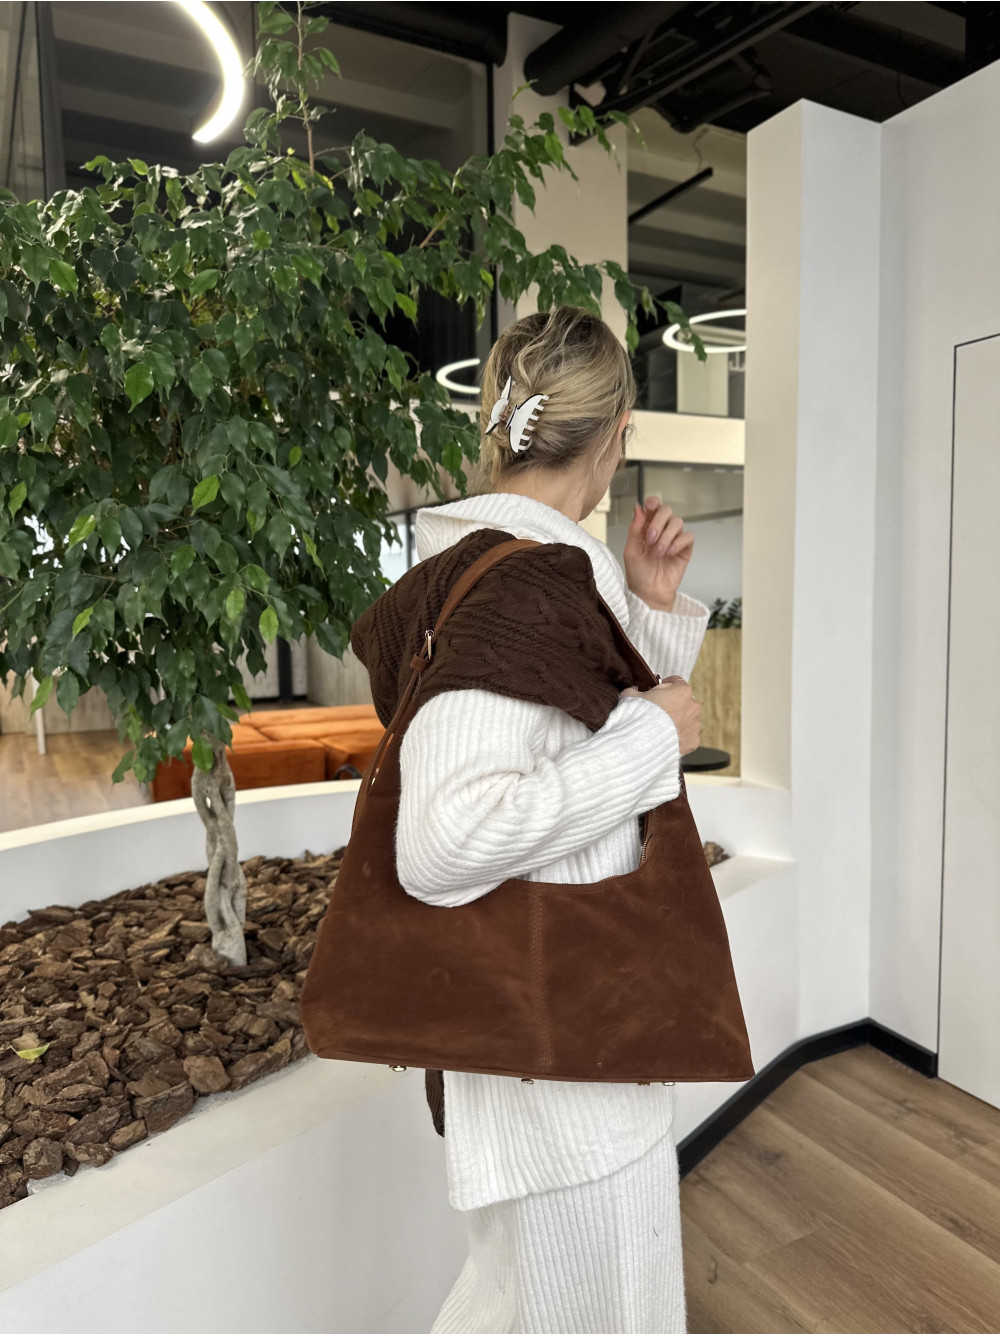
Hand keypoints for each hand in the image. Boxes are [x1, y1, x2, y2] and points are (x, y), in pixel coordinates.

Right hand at [621, 676, 701, 754]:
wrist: (642, 742)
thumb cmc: (638, 716)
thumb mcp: (630, 696)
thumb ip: (635, 691)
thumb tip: (632, 692)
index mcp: (681, 690)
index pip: (676, 682)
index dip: (664, 686)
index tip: (656, 693)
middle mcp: (693, 706)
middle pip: (684, 702)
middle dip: (673, 705)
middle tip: (657, 712)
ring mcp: (694, 725)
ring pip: (687, 721)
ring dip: (677, 722)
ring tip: (660, 729)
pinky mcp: (693, 742)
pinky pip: (686, 737)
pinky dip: (678, 738)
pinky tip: (665, 740)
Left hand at [623, 495, 693, 611]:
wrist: (649, 593)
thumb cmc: (638, 574)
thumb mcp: (631, 551)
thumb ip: (634, 529)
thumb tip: (638, 508)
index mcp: (645, 527)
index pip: (652, 507)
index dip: (653, 502)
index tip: (649, 506)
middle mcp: (661, 529)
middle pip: (666, 510)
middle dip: (658, 522)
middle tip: (651, 539)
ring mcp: (674, 538)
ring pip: (677, 522)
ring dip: (666, 537)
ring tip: (658, 553)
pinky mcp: (684, 548)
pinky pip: (688, 536)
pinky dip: (678, 543)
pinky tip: (669, 554)